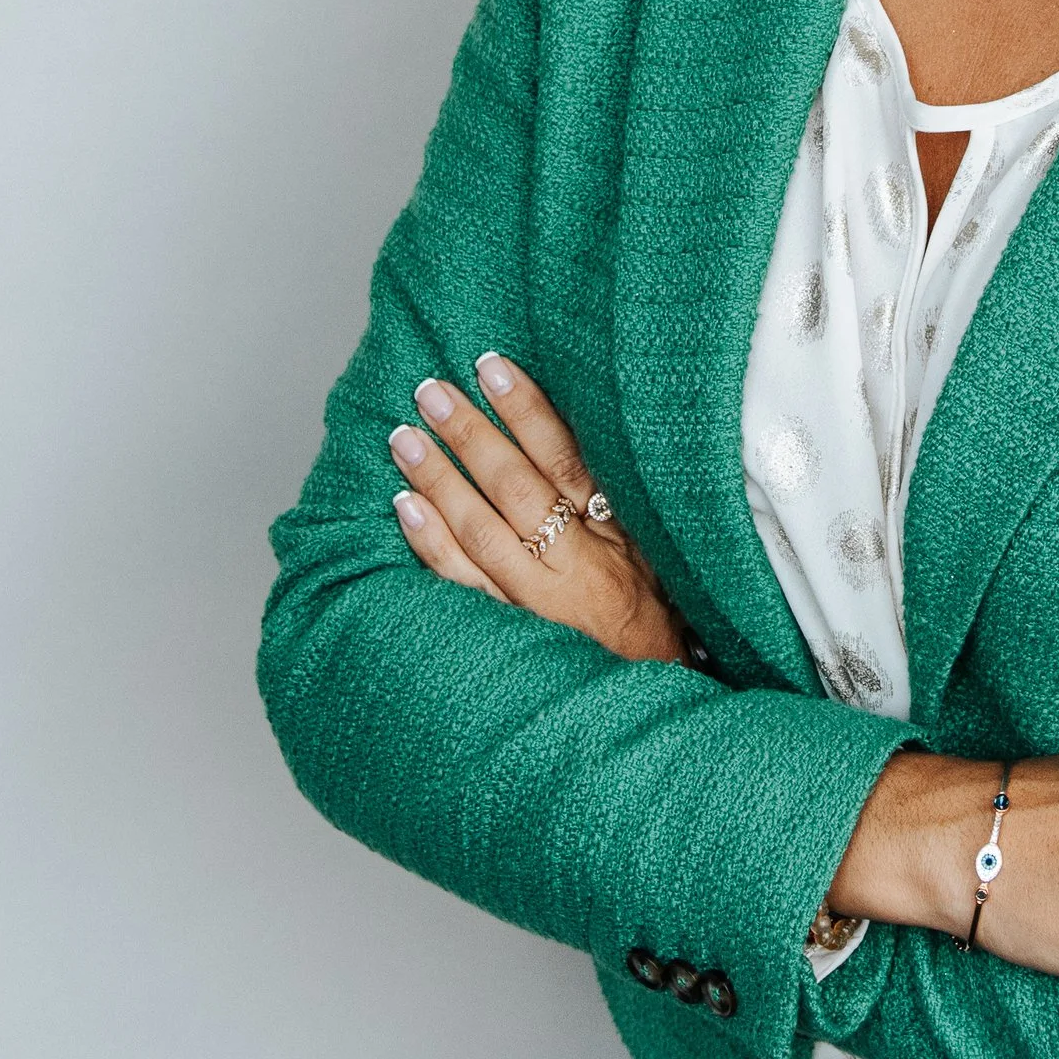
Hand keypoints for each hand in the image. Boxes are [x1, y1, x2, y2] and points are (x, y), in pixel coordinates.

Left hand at [387, 353, 693, 665]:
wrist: (648, 690)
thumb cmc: (651, 612)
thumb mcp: (654, 546)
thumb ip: (620, 496)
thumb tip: (592, 429)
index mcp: (614, 531)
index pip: (564, 457)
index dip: (527, 410)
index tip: (492, 368)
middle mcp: (572, 562)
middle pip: (514, 487)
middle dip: (471, 434)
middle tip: (432, 390)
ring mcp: (534, 599)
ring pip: (480, 530)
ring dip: (440, 479)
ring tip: (405, 436)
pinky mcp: (507, 630)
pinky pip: (462, 583)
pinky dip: (431, 544)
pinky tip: (405, 506)